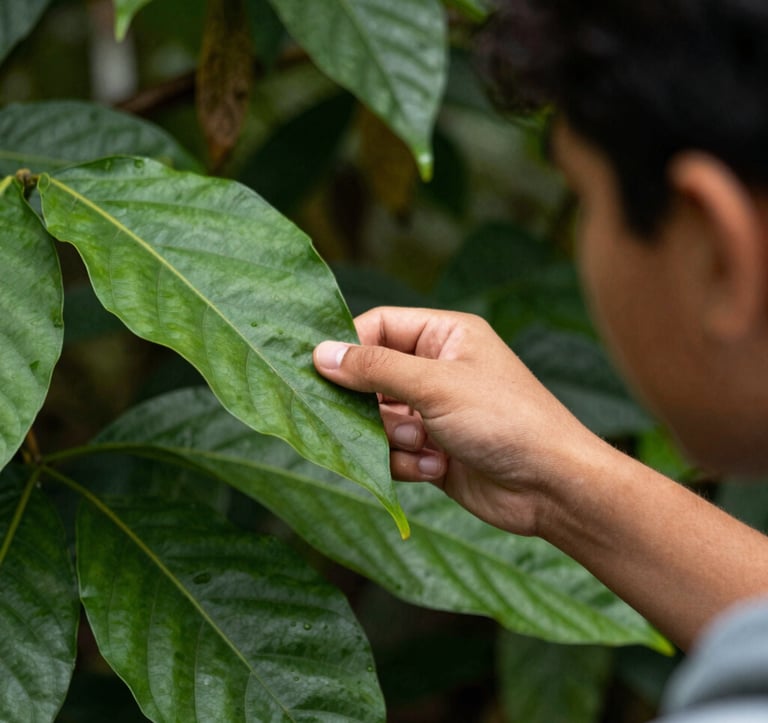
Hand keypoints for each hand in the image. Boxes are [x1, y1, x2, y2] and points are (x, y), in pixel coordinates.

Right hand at [313, 307, 599, 535]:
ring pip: (378, 418)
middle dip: (375, 406)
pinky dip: (409, 462)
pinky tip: (438, 467)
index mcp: (445, 336)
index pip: (378, 326)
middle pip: (371, 377)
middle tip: (386, 420)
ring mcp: (433, 411)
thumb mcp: (437, 385)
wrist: (551, 487)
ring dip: (395, 437)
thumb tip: (320, 353)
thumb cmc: (504, 419)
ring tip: (426, 445)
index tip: (321, 371)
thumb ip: (375, 368)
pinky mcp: (431, 449)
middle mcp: (436, 369)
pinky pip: (393, 451)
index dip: (350, 347)